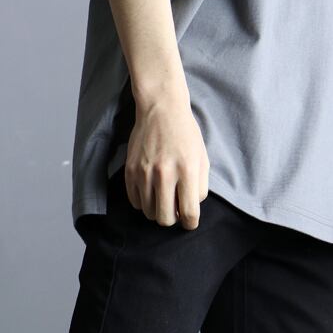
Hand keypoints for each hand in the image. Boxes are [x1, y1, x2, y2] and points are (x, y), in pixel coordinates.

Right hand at [124, 83, 209, 229]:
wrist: (161, 109)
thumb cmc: (185, 135)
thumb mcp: (202, 159)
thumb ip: (200, 188)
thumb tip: (190, 210)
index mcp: (187, 171)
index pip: (189, 213)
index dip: (191, 223)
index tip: (189, 221)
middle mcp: (164, 174)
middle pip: (165, 219)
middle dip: (173, 219)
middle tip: (175, 209)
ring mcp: (144, 173)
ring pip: (149, 213)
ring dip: (157, 210)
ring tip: (163, 198)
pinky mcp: (130, 171)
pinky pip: (135, 202)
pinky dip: (144, 202)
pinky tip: (151, 191)